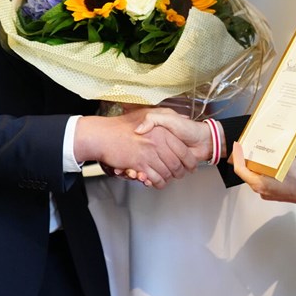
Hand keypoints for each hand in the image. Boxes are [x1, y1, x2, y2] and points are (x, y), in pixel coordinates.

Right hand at [74, 108, 197, 188]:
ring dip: (169, 179)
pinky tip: (158, 182)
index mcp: (162, 130)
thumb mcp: (146, 113)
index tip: (192, 165)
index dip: (190, 160)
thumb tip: (184, 118)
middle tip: (181, 175)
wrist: (103, 135)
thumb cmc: (122, 125)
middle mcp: (158, 142)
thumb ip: (165, 116)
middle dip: (181, 172)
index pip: (183, 150)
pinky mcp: (140, 164)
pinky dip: (158, 183)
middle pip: (177, 164)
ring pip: (167, 172)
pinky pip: (155, 178)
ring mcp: (148, 154)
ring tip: (169, 179)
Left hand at [231, 142, 295, 203]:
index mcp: (259, 184)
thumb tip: (265, 149)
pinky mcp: (275, 193)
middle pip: (248, 172)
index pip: (240, 169)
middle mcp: (261, 190)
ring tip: (262, 153)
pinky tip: (274, 162)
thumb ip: (270, 157)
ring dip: (258, 164)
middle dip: (248, 159)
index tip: (237, 146)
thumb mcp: (282, 162)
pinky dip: (267, 170)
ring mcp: (268, 193)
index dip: (237, 156)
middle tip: (249, 147)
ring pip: (257, 176)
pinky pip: (266, 179)